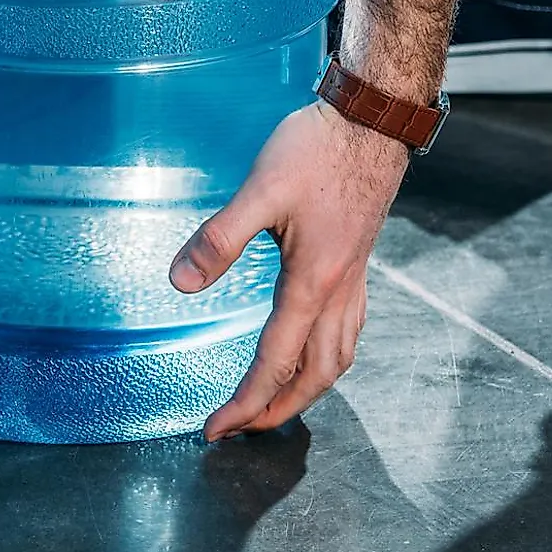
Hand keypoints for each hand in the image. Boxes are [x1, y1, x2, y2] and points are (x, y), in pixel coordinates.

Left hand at [171, 100, 410, 438]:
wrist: (372, 122)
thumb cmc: (317, 151)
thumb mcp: (259, 191)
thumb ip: (219, 239)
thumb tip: (179, 284)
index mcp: (312, 283)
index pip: (274, 363)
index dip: (243, 403)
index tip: (214, 430)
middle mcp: (339, 292)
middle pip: (314, 376)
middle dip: (278, 411)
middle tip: (241, 429)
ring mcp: (354, 280)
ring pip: (338, 359)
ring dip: (307, 391)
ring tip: (275, 404)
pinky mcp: (357, 263)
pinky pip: (347, 332)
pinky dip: (327, 359)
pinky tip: (311, 349)